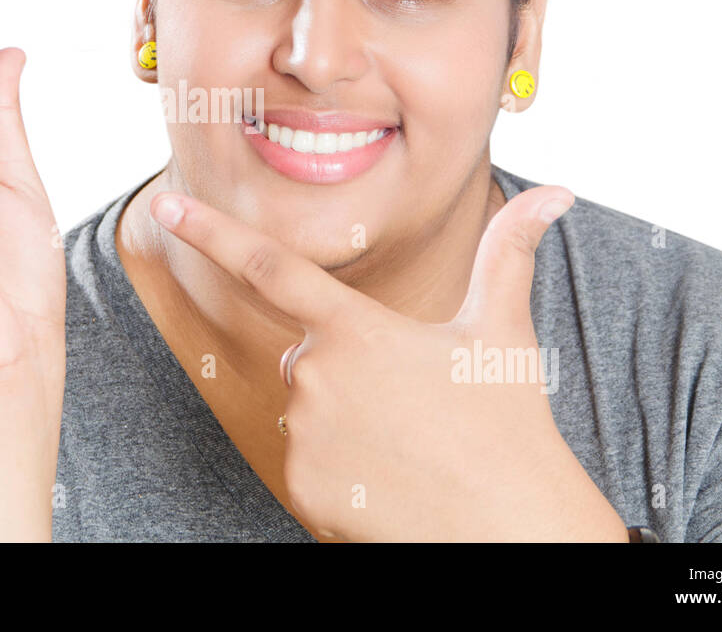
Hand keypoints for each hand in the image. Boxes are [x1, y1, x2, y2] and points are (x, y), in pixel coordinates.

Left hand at [149, 184, 627, 541]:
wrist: (511, 529)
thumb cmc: (508, 425)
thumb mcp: (502, 331)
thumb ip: (509, 253)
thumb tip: (556, 192)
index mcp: (357, 328)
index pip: (268, 266)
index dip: (211, 231)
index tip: (165, 205)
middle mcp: (318, 376)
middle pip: (307, 352)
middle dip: (344, 366)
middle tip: (407, 400)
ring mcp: (305, 436)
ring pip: (307, 409)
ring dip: (343, 419)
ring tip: (405, 443)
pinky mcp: (301, 489)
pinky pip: (307, 463)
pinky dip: (340, 467)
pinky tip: (388, 479)